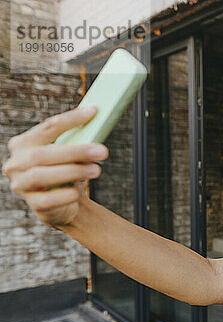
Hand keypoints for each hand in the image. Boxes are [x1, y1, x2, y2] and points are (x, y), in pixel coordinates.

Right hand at [2, 105, 107, 226]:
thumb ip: (76, 141)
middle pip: (43, 154)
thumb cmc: (65, 171)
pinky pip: (49, 199)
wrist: (62, 204)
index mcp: (24, 144)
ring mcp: (21, 185)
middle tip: (102, 151)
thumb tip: (98, 126)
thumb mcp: (68, 155)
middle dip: (75, 151)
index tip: (93, 112)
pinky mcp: (33, 204)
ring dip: (73, 171)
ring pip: (41, 176)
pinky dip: (67, 194)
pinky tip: (78, 191)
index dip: (70, 119)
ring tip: (96, 170)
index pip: (47, 127)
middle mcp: (16, 163)